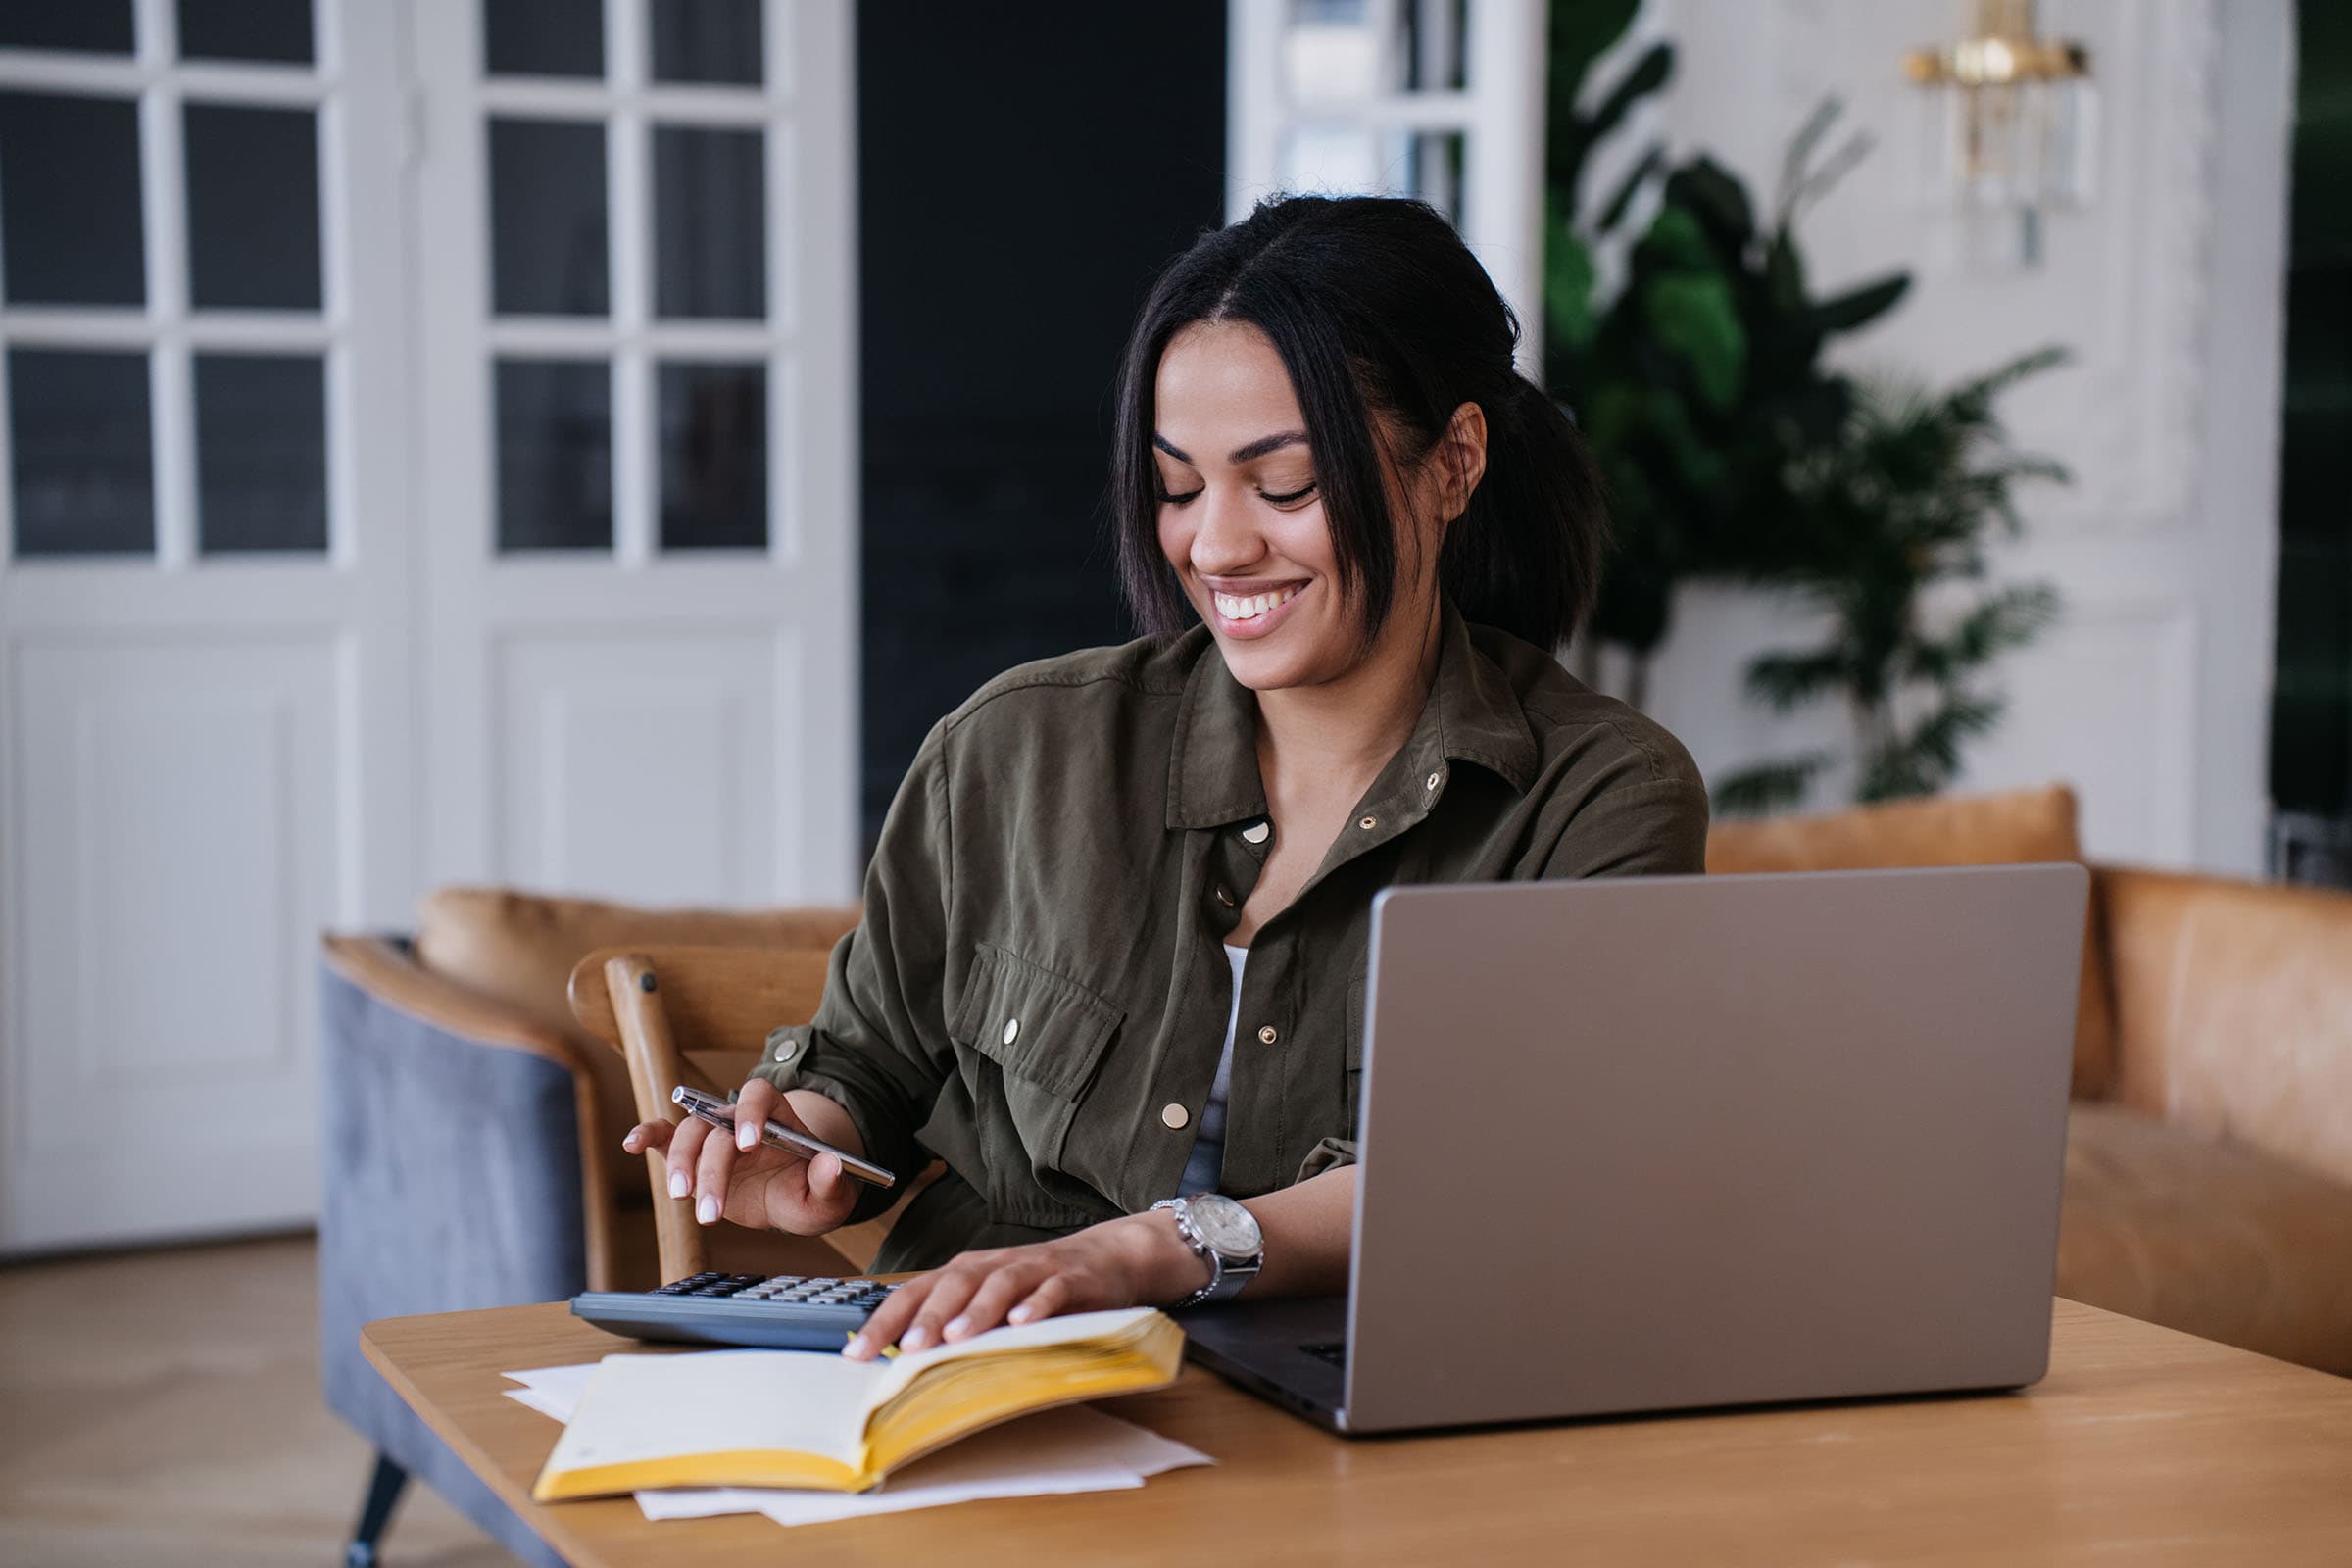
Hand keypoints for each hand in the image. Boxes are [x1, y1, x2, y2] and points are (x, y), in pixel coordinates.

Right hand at [620, 1076, 858, 1236]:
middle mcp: (740, 1119)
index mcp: (778, 1117)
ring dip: (682, 1166)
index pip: (759, 1096)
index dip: (751, 1114)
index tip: (749, 1143)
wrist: (790, 1196)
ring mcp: (713, 1134)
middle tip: (712, 1209)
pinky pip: (664, 1136)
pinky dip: (646, 1135)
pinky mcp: (691, 1154)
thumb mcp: (829, 1196)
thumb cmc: (810, 1190)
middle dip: (712, 1169)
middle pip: (718, 1127)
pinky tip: (631, 1144)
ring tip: (682, 1199)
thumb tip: (830, 1166)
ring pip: (689, 1134)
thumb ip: (832, 1182)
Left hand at [844, 1211, 1211, 1360]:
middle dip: (928, 1317)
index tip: (857, 1353)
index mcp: (965, 1272)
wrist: (1106, 1257)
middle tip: (907, 1349)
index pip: (915, 1292)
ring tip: (957, 1338)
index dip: (885, 1321)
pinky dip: (1036, 1305)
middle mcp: (993, 1265)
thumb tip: (897, 1361)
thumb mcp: (989, 1300)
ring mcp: (1032, 1269)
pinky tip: (1022, 1324)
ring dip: (976, 1310)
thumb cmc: (1036, 1285)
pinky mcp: (1070, 1279)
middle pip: (953, 1284)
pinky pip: (1051, 1290)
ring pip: (998, 1284)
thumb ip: (952, 1322)